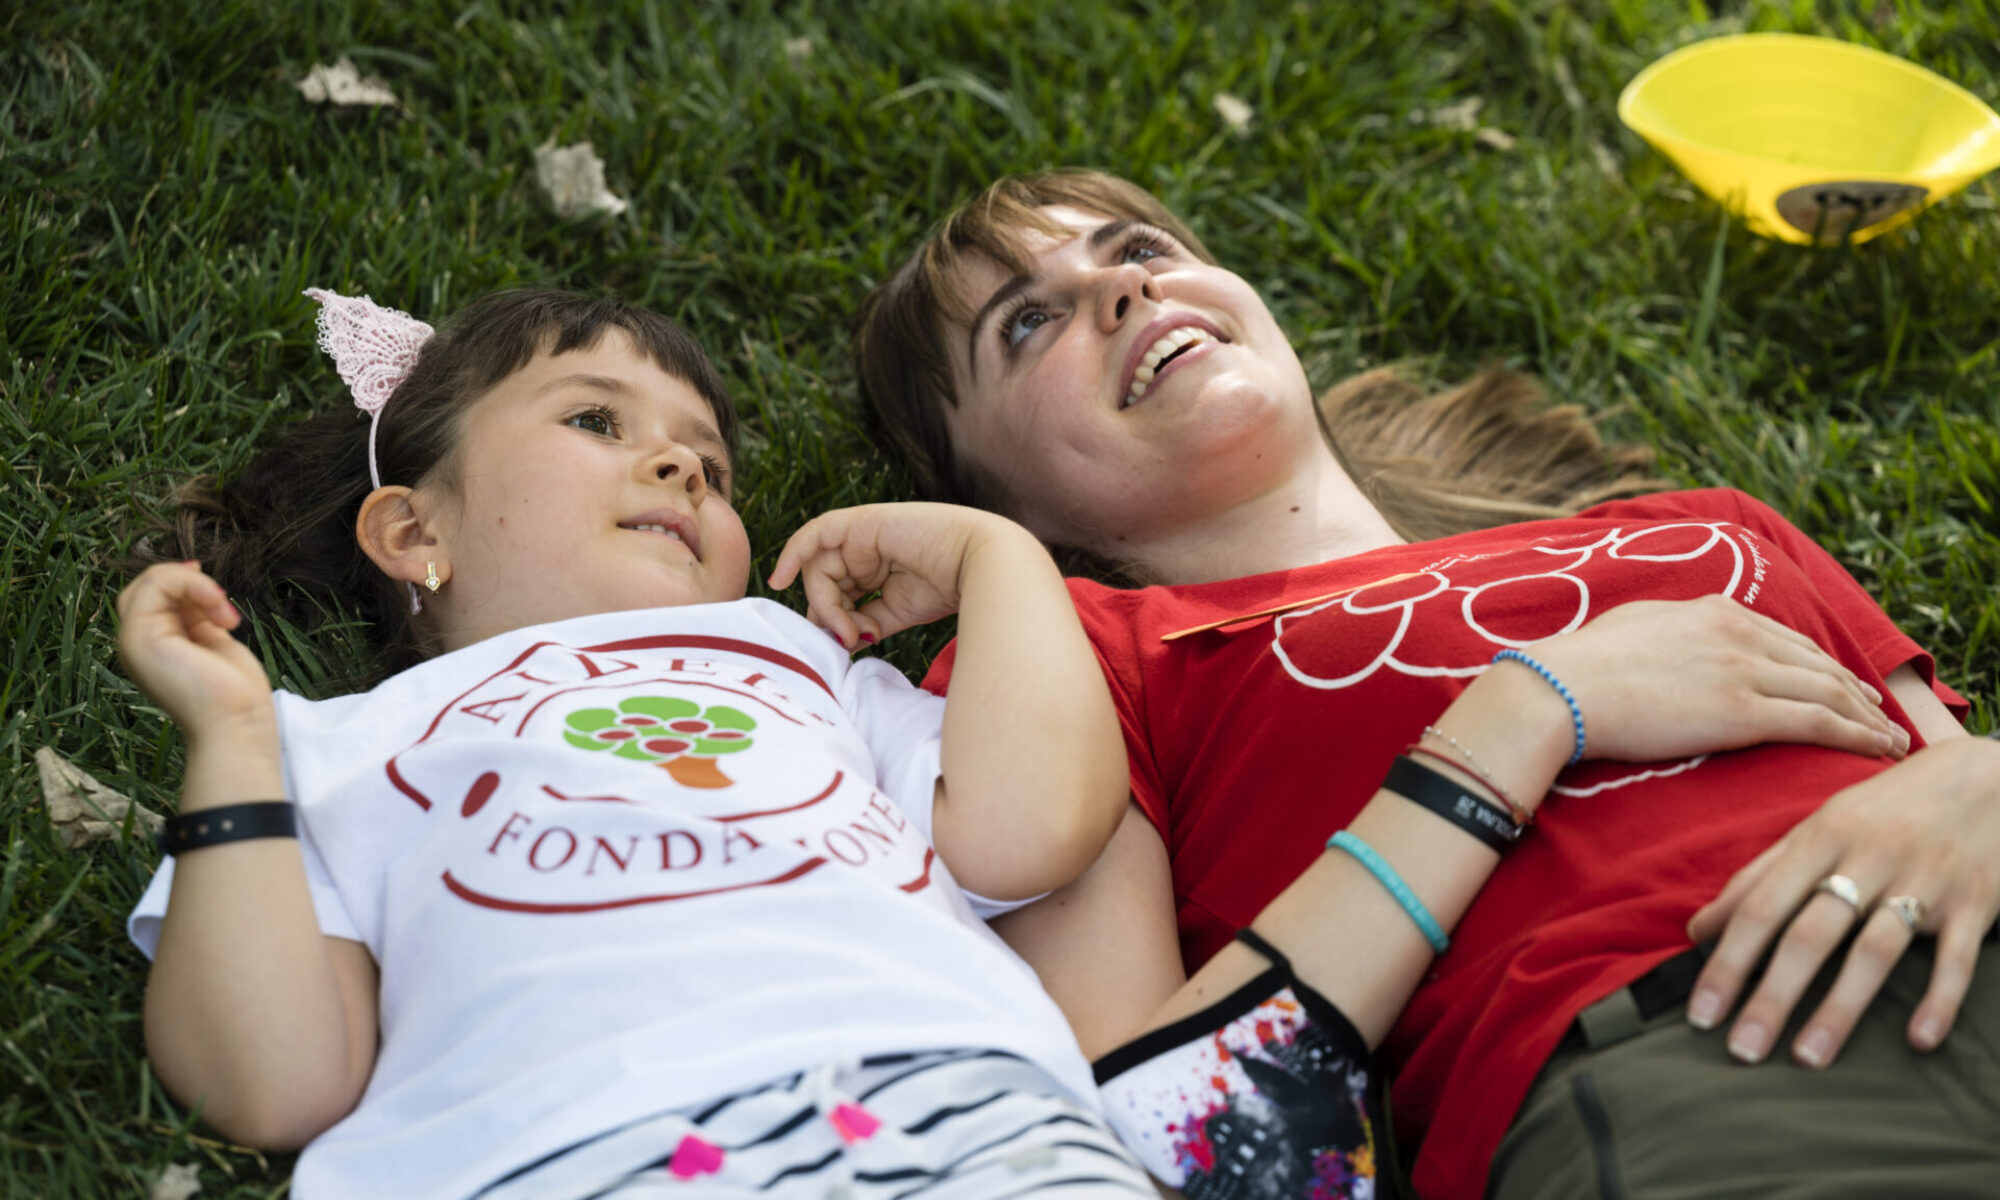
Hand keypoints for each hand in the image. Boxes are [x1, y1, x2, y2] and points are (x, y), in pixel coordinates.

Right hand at [116, 561, 274, 738]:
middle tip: (220, 601)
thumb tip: (200, 590)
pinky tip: (218, 609)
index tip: (217, 594)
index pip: (153, 597)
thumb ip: (200, 617)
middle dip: (186, 580)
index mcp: (155, 644)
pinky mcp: (139, 638)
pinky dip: (191, 584)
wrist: (236, 723)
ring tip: (224, 615)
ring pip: (149, 581)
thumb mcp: (214, 641)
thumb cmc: (235, 692)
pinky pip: (154, 585)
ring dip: (195, 583)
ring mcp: (134, 640)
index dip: (182, 583)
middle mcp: (138, 642)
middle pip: (144, 586)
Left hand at [767, 503, 1024, 648]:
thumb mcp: (898, 612)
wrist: (984, 565)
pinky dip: (793, 553)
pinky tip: (781, 579)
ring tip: (849, 628)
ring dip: (826, 602)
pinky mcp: (862, 523)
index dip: (834, 618)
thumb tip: (838, 639)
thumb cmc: (953, 589)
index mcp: (883, 565)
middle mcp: (870, 546)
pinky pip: (815, 535)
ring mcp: (865, 532)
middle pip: (827, 581)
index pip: (842, 592)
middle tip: (845, 639)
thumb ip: (866, 621)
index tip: (843, 644)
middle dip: (829, 613)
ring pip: (822, 568)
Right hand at [1526, 595, 1906, 763]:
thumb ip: (1670, 630)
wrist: (1559, 690)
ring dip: (1868, 719)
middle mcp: (1738, 634)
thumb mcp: (1633, 627)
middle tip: (1881, 715)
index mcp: (1712, 611)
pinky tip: (1876, 751)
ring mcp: (1744, 671)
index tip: (1843, 684)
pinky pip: (1820, 723)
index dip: (1822, 664)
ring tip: (1890, 741)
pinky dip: (1858, 737)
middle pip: (1819, 664)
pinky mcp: (1743, 712)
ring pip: (1831, 693)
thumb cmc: (1578, 667)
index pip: (1787, 639)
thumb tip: (1674, 640)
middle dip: (1857, 691)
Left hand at [1684, 735, 1999, 1067]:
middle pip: (1810, 934)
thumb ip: (1759, 877)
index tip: (1701, 1012)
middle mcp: (1868, 859)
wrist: (1986, 778)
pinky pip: (1957, 958)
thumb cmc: (1885, 809)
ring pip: (1874, 951)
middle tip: (1741, 1050)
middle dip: (1771, 995)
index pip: (1761, 907)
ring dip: (1839, 1009)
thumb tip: (1698, 929)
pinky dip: (1939, 998)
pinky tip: (1918, 1039)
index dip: (1727, 961)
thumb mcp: (1818, 828)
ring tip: (1806, 1057)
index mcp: (1820, 838)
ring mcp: (1924, 882)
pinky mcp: (1976, 903)